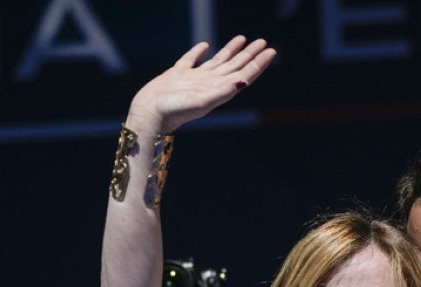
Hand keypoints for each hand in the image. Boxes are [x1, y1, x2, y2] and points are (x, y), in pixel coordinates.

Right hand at [127, 36, 275, 132]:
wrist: (149, 114)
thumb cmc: (175, 110)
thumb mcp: (202, 101)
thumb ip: (223, 91)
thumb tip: (243, 82)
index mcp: (219, 90)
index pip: (244, 74)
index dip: (259, 63)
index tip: (271, 51)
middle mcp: (210, 84)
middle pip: (235, 66)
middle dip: (250, 54)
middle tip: (263, 42)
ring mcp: (194, 79)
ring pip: (218, 61)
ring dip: (231, 50)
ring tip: (242, 38)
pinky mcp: (178, 75)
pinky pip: (191, 59)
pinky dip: (199, 51)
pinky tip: (205, 45)